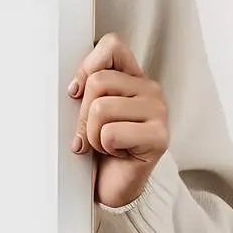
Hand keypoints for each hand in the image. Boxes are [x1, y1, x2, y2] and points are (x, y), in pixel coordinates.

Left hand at [68, 33, 168, 208]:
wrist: (113, 187)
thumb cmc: (99, 149)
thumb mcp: (87, 112)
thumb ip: (85, 90)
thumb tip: (73, 87)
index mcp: (133, 78)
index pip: (111, 46)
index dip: (86, 68)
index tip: (77, 93)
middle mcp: (150, 90)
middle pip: (97, 82)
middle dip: (84, 114)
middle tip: (93, 133)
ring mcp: (159, 112)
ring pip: (100, 108)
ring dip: (92, 134)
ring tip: (105, 144)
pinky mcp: (159, 137)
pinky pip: (110, 133)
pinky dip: (104, 147)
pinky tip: (118, 153)